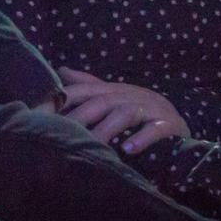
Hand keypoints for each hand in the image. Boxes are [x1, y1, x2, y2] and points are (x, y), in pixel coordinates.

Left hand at [57, 68, 189, 153]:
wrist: (179, 124)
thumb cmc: (139, 112)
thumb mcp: (113, 98)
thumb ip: (88, 86)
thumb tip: (61, 70)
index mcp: (114, 90)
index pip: (84, 91)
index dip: (62, 98)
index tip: (40, 112)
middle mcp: (131, 95)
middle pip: (101, 102)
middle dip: (79, 117)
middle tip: (61, 134)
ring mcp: (152, 108)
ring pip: (125, 115)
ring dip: (106, 131)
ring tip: (92, 146)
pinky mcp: (171, 124)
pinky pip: (156, 129)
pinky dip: (142, 139)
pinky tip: (128, 150)